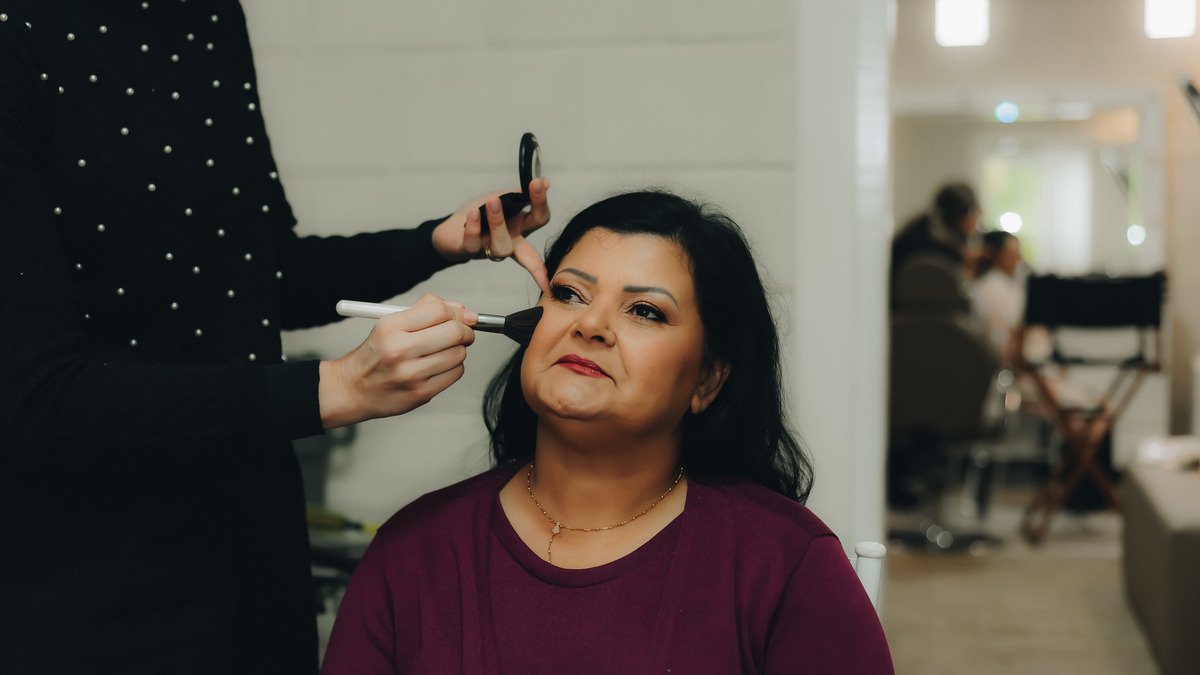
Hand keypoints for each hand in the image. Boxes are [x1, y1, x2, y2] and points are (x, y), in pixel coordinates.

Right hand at [318, 294, 477, 428]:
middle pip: (454, 332)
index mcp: (391, 327)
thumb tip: (461, 309)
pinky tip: (439, 365)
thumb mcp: (390, 323)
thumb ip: (425, 310)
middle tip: (463, 332)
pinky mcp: (421, 393)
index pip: (438, 310)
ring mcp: (411, 374)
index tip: (460, 315)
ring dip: (459, 350)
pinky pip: (455, 373)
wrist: (354, 388)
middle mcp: (399, 350)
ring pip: (459, 354)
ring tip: (445, 350)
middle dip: (465, 330)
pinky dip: (454, 367)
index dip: (456, 311)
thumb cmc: (375, 355)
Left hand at [430, 177, 551, 293]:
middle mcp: (508, 243)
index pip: (539, 219)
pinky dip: (474, 228)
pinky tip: (474, 213)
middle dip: (536, 216)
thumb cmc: (478, 217)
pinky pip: (473, 244)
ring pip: (502, 248)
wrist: (450, 230)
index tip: (541, 182)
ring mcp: (488, 249)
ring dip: (499, 223)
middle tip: (535, 188)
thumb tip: (545, 183)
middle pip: (530, 244)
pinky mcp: (468, 250)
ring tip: (494, 202)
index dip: (542, 202)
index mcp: (519, 229)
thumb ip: (520, 196)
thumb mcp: (501, 202)